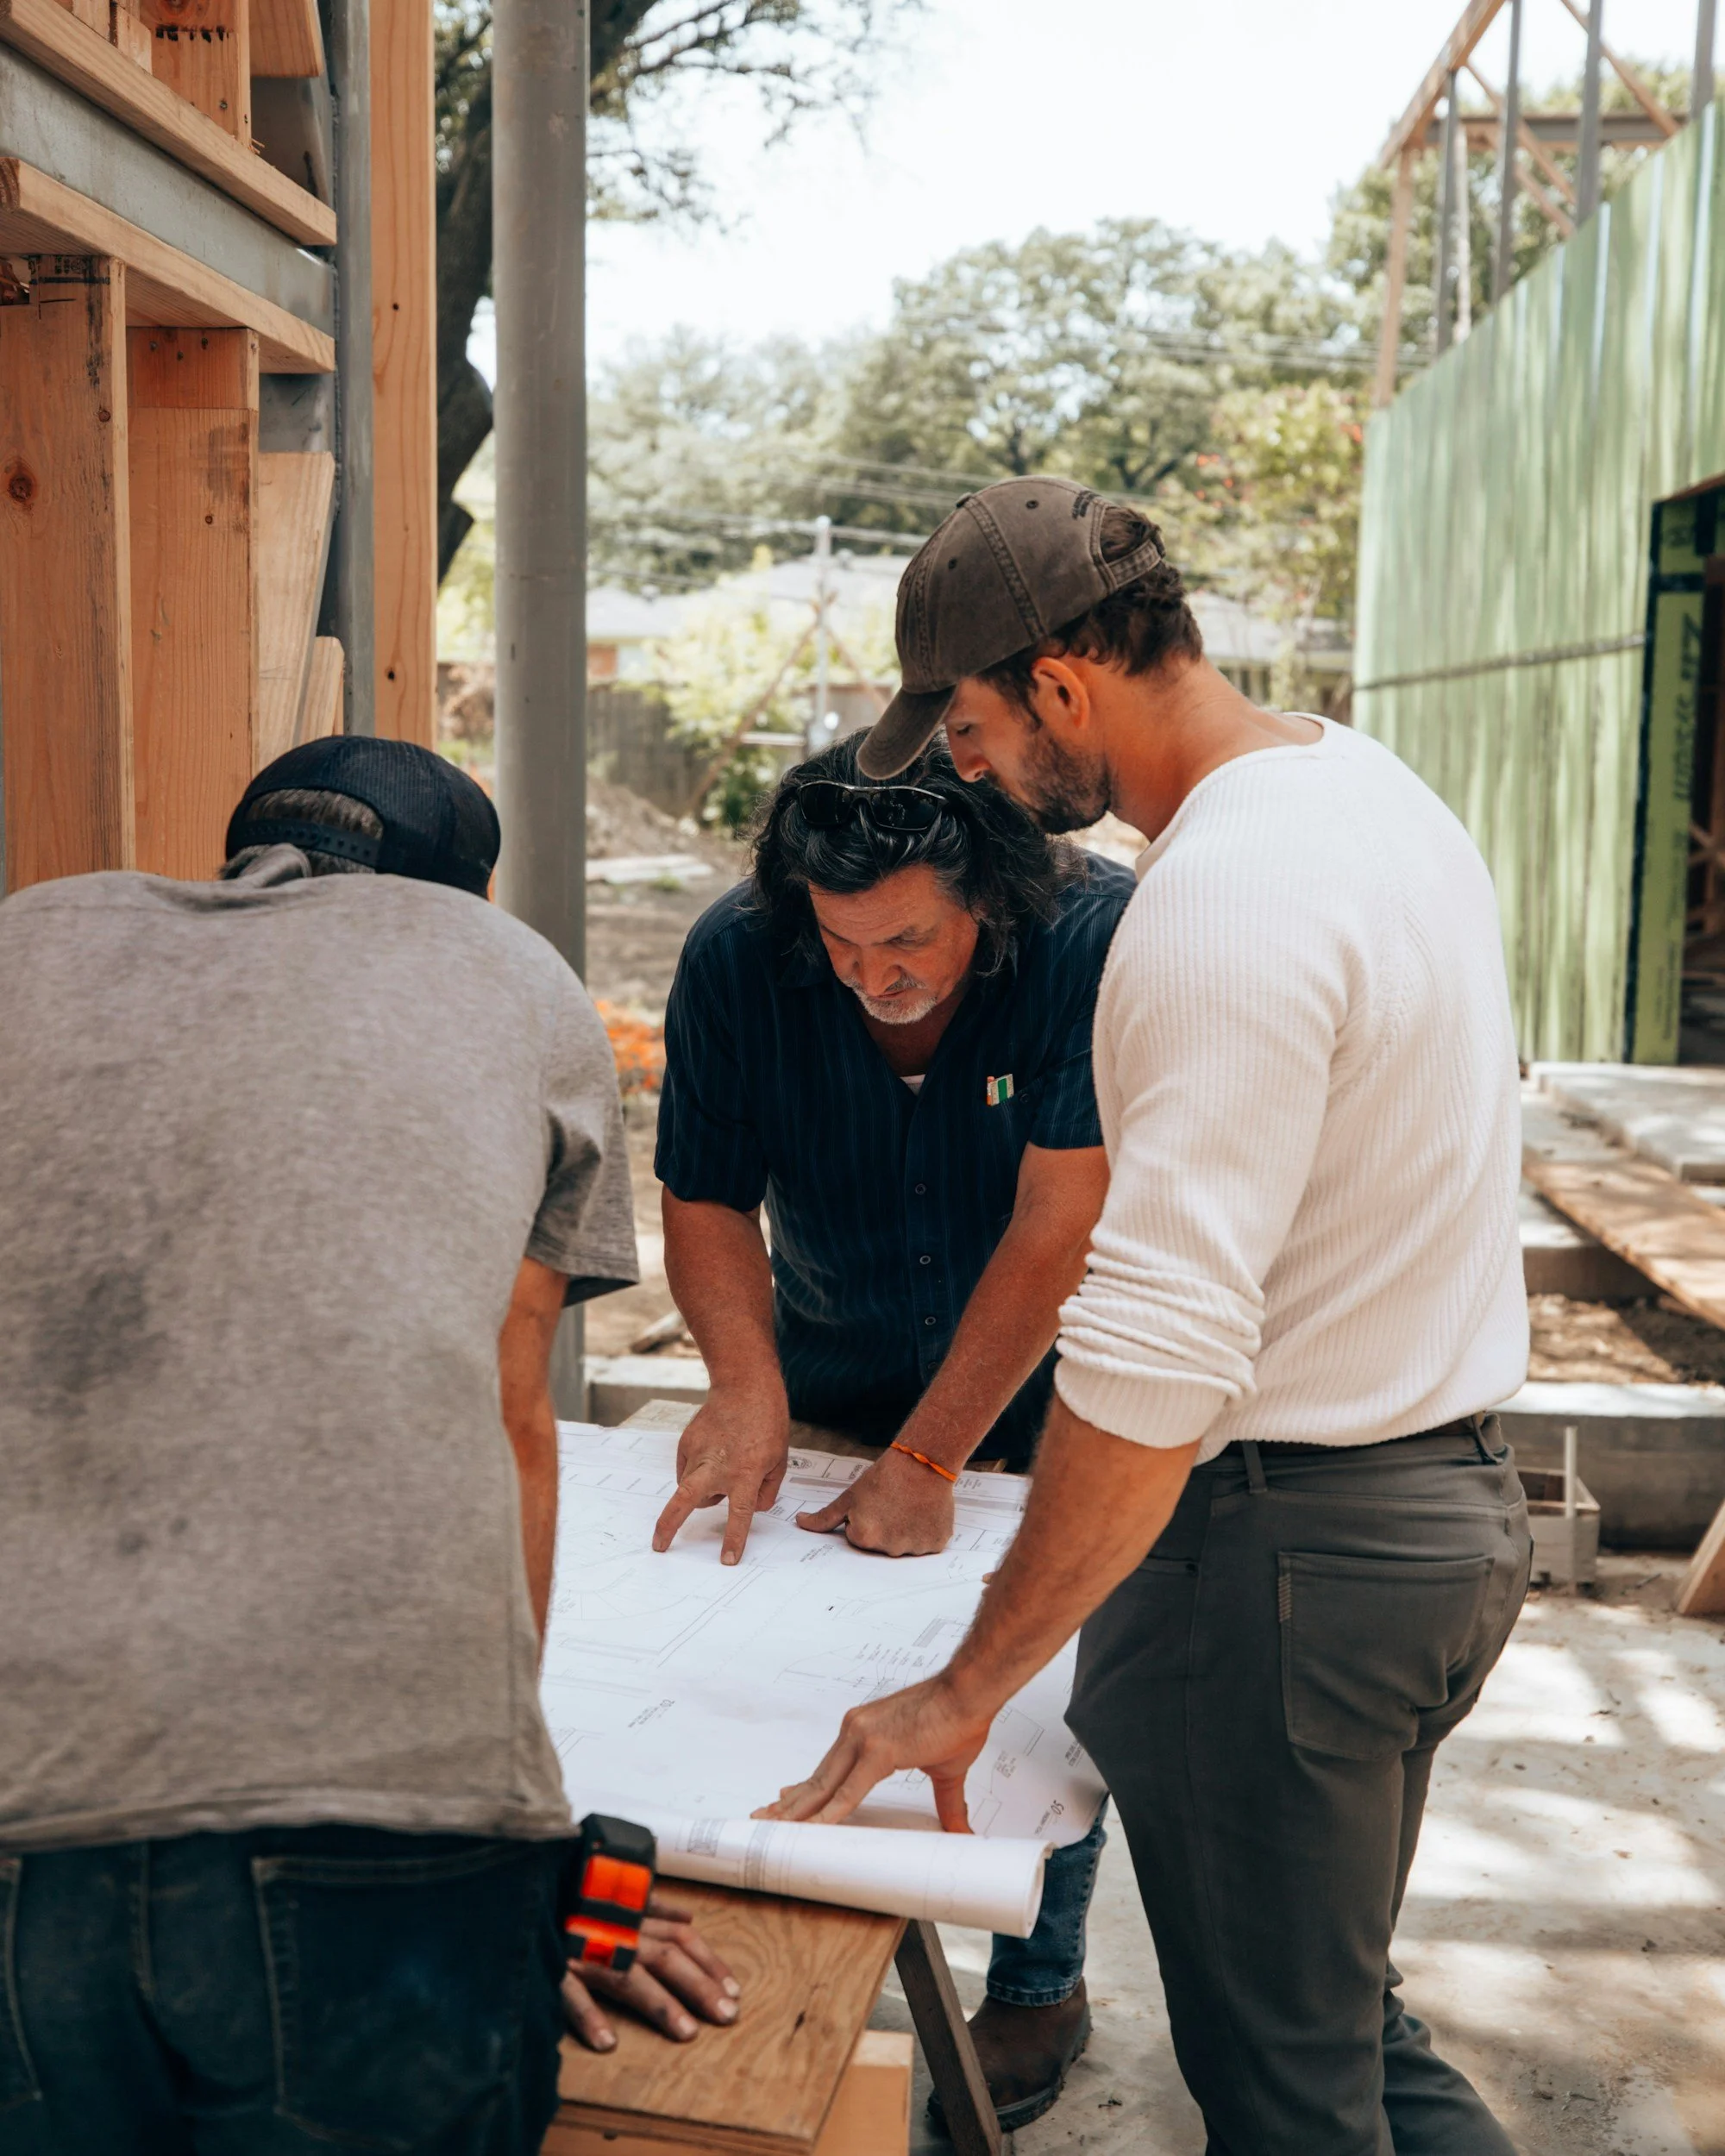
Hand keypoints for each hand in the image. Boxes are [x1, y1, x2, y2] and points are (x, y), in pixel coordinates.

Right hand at [562, 1895, 741, 2050]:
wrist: (520, 1883)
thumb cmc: (570, 1888)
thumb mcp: (612, 1890)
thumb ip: (649, 1904)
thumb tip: (687, 1913)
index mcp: (630, 1913)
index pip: (680, 1935)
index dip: (708, 1961)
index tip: (733, 1990)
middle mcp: (614, 1929)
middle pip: (665, 1956)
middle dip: (699, 1986)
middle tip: (727, 2016)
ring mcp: (583, 1946)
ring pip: (628, 1974)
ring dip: (659, 2003)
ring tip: (686, 2033)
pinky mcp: (551, 1963)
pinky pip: (570, 1991)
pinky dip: (588, 2014)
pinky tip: (606, 2042)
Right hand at [652, 1387, 788, 1564]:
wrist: (745, 1386)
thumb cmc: (767, 1423)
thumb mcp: (779, 1461)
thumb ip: (766, 1491)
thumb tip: (750, 1509)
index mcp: (745, 1474)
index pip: (739, 1515)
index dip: (733, 1541)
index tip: (726, 1560)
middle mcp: (718, 1467)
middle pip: (686, 1502)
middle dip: (669, 1526)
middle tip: (659, 1544)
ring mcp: (698, 1454)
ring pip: (691, 1487)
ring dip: (702, 1489)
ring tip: (723, 1466)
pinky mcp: (686, 1443)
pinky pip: (688, 1470)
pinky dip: (698, 1471)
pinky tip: (714, 1453)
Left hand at [754, 1672, 998, 1830]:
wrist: (971, 1694)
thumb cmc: (959, 1721)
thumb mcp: (945, 1770)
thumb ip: (947, 1803)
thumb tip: (962, 1830)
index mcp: (866, 1733)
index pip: (829, 1769)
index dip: (807, 1789)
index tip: (785, 1798)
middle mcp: (856, 1731)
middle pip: (818, 1778)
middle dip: (791, 1802)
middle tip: (765, 1817)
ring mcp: (863, 1738)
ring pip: (824, 1785)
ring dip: (799, 1810)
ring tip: (775, 1826)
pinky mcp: (878, 1749)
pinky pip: (848, 1791)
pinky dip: (830, 1812)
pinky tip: (815, 1828)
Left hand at [795, 1445, 955, 1555]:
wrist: (922, 1462)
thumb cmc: (884, 1477)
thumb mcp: (850, 1496)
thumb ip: (824, 1517)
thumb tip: (800, 1523)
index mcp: (864, 1537)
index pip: (857, 1537)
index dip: (864, 1519)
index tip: (874, 1504)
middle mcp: (890, 1549)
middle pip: (880, 1545)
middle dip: (883, 1528)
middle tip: (891, 1504)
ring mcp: (915, 1548)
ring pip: (904, 1545)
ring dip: (905, 1530)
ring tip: (909, 1506)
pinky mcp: (936, 1543)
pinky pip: (926, 1544)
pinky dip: (925, 1531)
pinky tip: (924, 1512)